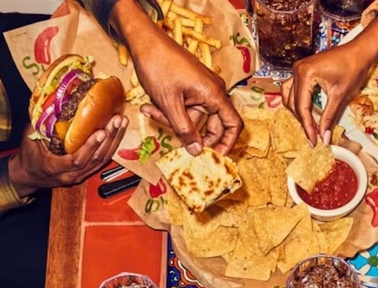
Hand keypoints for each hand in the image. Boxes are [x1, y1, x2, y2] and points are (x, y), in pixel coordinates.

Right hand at [8, 116, 126, 197]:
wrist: (28, 175)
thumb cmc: (29, 157)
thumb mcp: (30, 139)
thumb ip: (42, 125)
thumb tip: (54, 103)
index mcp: (54, 167)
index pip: (77, 160)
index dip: (90, 146)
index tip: (100, 131)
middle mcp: (70, 175)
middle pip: (95, 159)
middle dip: (109, 139)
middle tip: (116, 121)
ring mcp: (80, 176)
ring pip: (102, 160)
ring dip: (114, 141)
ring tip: (121, 123)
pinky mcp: (86, 173)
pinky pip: (102, 161)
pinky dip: (111, 146)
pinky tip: (118, 132)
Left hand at [113, 0, 241, 155]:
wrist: (145, 41)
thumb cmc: (159, 66)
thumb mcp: (170, 103)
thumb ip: (184, 129)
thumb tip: (196, 151)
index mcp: (214, 94)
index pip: (233, 124)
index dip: (227, 143)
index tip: (215, 157)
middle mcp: (213, 92)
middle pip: (212, 124)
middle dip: (191, 134)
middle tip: (174, 141)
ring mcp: (202, 90)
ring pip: (194, 117)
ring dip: (173, 120)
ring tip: (151, 111)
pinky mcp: (191, 88)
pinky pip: (186, 107)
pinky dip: (171, 111)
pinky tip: (151, 106)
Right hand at [281, 16, 377, 144]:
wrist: (360, 51)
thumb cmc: (353, 67)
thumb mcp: (340, 95)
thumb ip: (329, 117)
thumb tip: (324, 137)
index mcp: (306, 74)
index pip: (302, 106)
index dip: (307, 126)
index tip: (314, 141)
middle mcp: (298, 70)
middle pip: (294, 103)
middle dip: (303, 121)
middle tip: (314, 137)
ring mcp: (298, 68)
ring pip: (289, 96)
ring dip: (298, 112)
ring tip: (309, 125)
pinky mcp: (303, 70)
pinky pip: (293, 89)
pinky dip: (298, 101)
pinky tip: (307, 111)